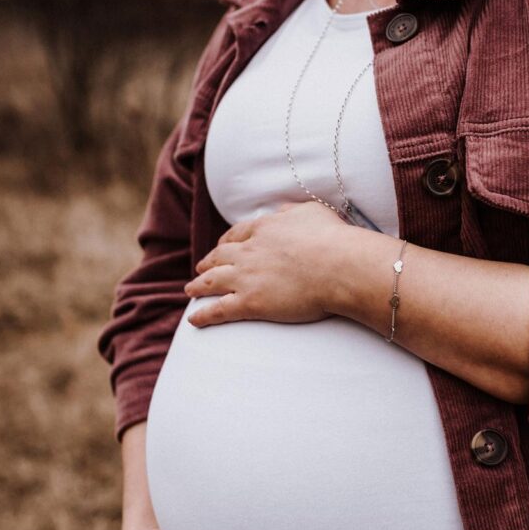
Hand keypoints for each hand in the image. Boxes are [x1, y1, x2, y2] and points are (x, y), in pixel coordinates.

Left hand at [184, 201, 350, 326]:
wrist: (339, 265)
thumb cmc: (332, 238)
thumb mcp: (312, 211)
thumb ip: (292, 210)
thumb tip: (282, 210)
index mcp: (264, 229)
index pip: (237, 234)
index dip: (226, 241)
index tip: (221, 246)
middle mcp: (249, 252)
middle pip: (219, 257)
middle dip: (207, 262)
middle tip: (200, 268)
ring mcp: (246, 277)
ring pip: (212, 282)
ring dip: (198, 286)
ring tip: (190, 290)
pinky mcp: (250, 302)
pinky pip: (219, 310)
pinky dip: (204, 315)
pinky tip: (193, 319)